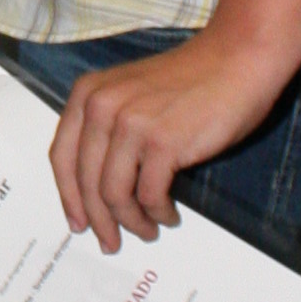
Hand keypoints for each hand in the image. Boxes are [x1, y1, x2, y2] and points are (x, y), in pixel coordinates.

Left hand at [47, 36, 293, 253]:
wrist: (238, 59)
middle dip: (98, 220)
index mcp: (88, 93)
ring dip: (130, 221)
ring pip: (114, 194)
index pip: (63, 157)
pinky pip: (149, 195)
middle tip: (110, 243)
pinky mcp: (162, 143)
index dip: (68, 197)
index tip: (78, 222)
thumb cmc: (192, 79)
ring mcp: (131, 124)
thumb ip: (108, 127)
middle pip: (86, 182)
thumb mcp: (131, 94)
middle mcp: (102, 106)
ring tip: (146, 230)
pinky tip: (168, 215)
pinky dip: (157, 212)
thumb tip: (96, 186)